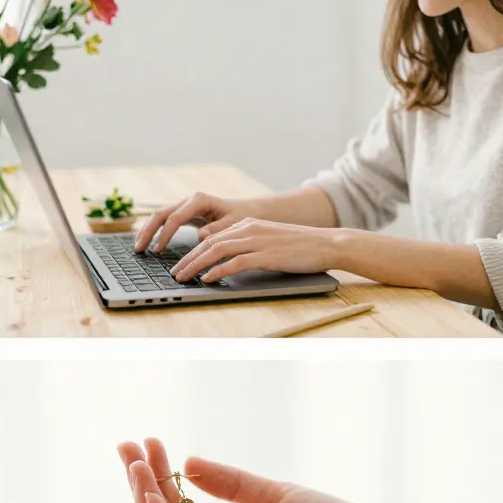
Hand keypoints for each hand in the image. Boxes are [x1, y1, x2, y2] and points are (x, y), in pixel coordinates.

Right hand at [134, 192, 261, 252]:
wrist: (244, 210)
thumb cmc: (239, 217)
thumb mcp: (233, 224)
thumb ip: (217, 230)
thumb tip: (201, 237)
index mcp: (199, 200)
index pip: (174, 218)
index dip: (164, 235)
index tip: (158, 250)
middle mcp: (188, 200)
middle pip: (161, 214)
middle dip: (148, 231)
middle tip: (139, 249)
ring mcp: (184, 205)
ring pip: (158, 215)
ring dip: (146, 230)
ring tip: (138, 247)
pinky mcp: (183, 212)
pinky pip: (163, 220)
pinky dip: (153, 230)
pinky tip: (147, 242)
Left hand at [168, 218, 343, 282]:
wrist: (327, 244)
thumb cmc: (300, 246)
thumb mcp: (268, 240)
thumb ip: (247, 246)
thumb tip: (227, 260)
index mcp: (247, 224)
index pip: (212, 237)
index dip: (193, 251)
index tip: (180, 263)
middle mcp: (248, 229)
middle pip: (209, 242)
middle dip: (188, 258)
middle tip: (174, 272)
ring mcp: (257, 240)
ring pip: (217, 250)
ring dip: (196, 265)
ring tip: (183, 276)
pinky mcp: (266, 254)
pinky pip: (235, 262)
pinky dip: (218, 270)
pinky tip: (207, 279)